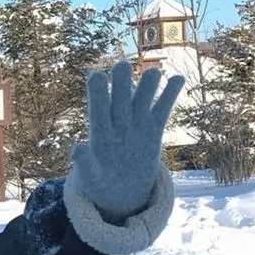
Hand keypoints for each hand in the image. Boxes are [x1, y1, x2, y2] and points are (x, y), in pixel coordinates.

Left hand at [71, 61, 183, 221]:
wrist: (120, 188)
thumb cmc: (99, 182)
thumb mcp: (90, 176)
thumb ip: (84, 163)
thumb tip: (76, 149)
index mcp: (99, 133)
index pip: (98, 110)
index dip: (97, 94)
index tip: (96, 76)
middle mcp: (118, 123)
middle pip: (119, 100)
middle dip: (121, 84)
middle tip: (121, 66)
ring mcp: (136, 124)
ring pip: (142, 100)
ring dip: (147, 86)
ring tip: (153, 74)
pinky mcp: (154, 129)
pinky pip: (162, 109)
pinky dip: (169, 95)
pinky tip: (178, 79)